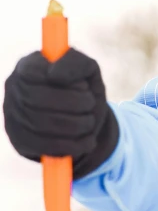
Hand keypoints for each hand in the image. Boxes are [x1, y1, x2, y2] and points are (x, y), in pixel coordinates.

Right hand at [3, 48, 118, 179]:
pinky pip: (45, 147)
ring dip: (77, 125)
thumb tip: (54, 75)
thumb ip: (76, 64)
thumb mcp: (87, 71)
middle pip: (38, 99)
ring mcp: (13, 116)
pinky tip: (88, 141)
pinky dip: (73, 145)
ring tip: (90, 121)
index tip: (84, 84)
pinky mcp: (20, 141)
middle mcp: (14, 90)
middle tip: (91, 104)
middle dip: (75, 103)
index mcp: (28, 66)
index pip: (34, 71)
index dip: (65, 79)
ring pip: (42, 124)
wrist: (81, 119)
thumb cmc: (82, 89)